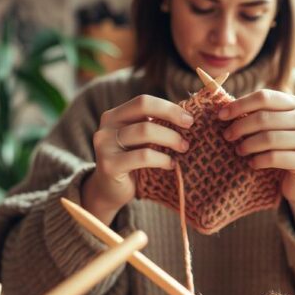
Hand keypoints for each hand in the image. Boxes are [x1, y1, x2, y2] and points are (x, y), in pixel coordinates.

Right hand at [82, 95, 193, 224]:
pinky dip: (162, 159)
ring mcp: (105, 145)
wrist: (111, 192)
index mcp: (115, 115)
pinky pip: (143, 156)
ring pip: (144, 131)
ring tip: (183, 149)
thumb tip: (187, 116)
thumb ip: (154, 126)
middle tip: (188, 134)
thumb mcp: (141, 141)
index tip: (189, 119)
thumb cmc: (133, 163)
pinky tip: (171, 164)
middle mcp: (106, 126)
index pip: (143, 102)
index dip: (168, 108)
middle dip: (171, 119)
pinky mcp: (109, 165)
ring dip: (170, 139)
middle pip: (143, 110)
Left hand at [219, 89, 294, 204]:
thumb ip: (257, 115)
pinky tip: (252, 163)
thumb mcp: (272, 127)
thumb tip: (224, 109)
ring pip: (269, 138)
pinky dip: (258, 160)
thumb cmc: (280, 149)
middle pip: (264, 118)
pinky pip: (274, 158)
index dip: (240, 104)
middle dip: (240, 126)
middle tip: (227, 135)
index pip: (265, 97)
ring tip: (239, 150)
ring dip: (248, 145)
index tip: (221, 115)